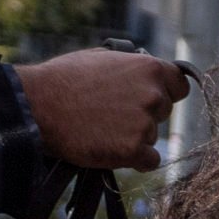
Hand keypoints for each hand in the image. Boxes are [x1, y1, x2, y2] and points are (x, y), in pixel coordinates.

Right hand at [17, 50, 185, 171]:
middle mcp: (153, 95)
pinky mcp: (133, 150)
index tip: (154, 99)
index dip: (166, 92)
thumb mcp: (102, 58)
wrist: (39, 106)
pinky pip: (149, 161)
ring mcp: (145, 124)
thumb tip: (142, 70)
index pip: (180, 85)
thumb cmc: (64, 79)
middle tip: (113, 116)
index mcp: (149, 68)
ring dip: (134, 137)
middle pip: (163, 112)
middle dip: (144, 115)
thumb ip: (130, 66)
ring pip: (152, 137)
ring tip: (102, 129)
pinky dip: (135, 159)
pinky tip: (113, 149)